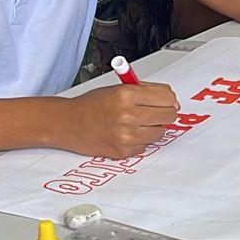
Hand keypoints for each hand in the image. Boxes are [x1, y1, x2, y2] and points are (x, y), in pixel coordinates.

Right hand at [59, 82, 179, 158]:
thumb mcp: (119, 88)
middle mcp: (126, 115)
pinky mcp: (123, 151)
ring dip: (153, 127)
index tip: (166, 100)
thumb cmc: (92, 105)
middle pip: (168, 115)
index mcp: (126, 95)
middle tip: (156, 111)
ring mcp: (125, 136)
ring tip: (139, 121)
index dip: (169, 99)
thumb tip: (172, 100)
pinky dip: (141, 139)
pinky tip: (128, 132)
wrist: (68, 123)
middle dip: (164, 112)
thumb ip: (146, 91)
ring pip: (160, 132)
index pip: (167, 97)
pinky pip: (146, 145)